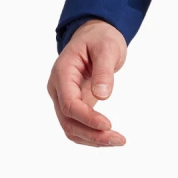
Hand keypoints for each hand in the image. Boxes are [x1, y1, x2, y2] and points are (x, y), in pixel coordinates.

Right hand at [47, 20, 127, 146]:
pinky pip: (77, 127)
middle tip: (120, 139)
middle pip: (68, 121)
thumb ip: (103, 70)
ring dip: (93, 140)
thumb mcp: (106, 48)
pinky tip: (109, 138)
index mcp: (62, 72)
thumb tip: (102, 95)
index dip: (87, 118)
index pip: (69, 103)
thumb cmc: (100, 39)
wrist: (95, 36)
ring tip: (119, 140)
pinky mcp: (73, 106)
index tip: (109, 125)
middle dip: (92, 134)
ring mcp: (63, 98)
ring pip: (71, 129)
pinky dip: (92, 136)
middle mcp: (58, 88)